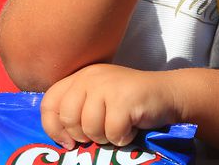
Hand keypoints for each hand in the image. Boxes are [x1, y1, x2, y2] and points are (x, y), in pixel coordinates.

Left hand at [40, 64, 182, 148]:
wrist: (168, 94)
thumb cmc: (130, 104)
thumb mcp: (98, 100)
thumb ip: (78, 109)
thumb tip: (59, 137)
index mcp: (80, 77)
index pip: (50, 102)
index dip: (53, 127)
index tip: (68, 141)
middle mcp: (90, 77)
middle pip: (68, 118)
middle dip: (83, 135)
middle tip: (101, 133)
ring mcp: (108, 85)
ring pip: (90, 128)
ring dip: (105, 137)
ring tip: (119, 127)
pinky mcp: (124, 98)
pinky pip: (112, 132)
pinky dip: (123, 138)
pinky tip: (131, 128)